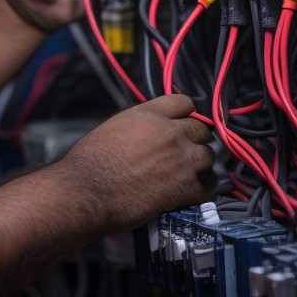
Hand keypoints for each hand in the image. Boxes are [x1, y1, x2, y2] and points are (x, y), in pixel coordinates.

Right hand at [57, 94, 215, 231]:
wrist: (88, 190)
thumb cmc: (90, 163)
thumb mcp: (113, 128)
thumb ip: (138, 125)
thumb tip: (146, 133)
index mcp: (149, 115)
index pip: (183, 102)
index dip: (185, 114)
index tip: (184, 123)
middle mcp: (170, 132)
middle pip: (201, 129)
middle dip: (194, 140)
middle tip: (185, 152)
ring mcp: (182, 159)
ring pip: (208, 156)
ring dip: (199, 165)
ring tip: (189, 174)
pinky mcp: (187, 187)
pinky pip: (208, 186)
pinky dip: (201, 190)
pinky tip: (191, 193)